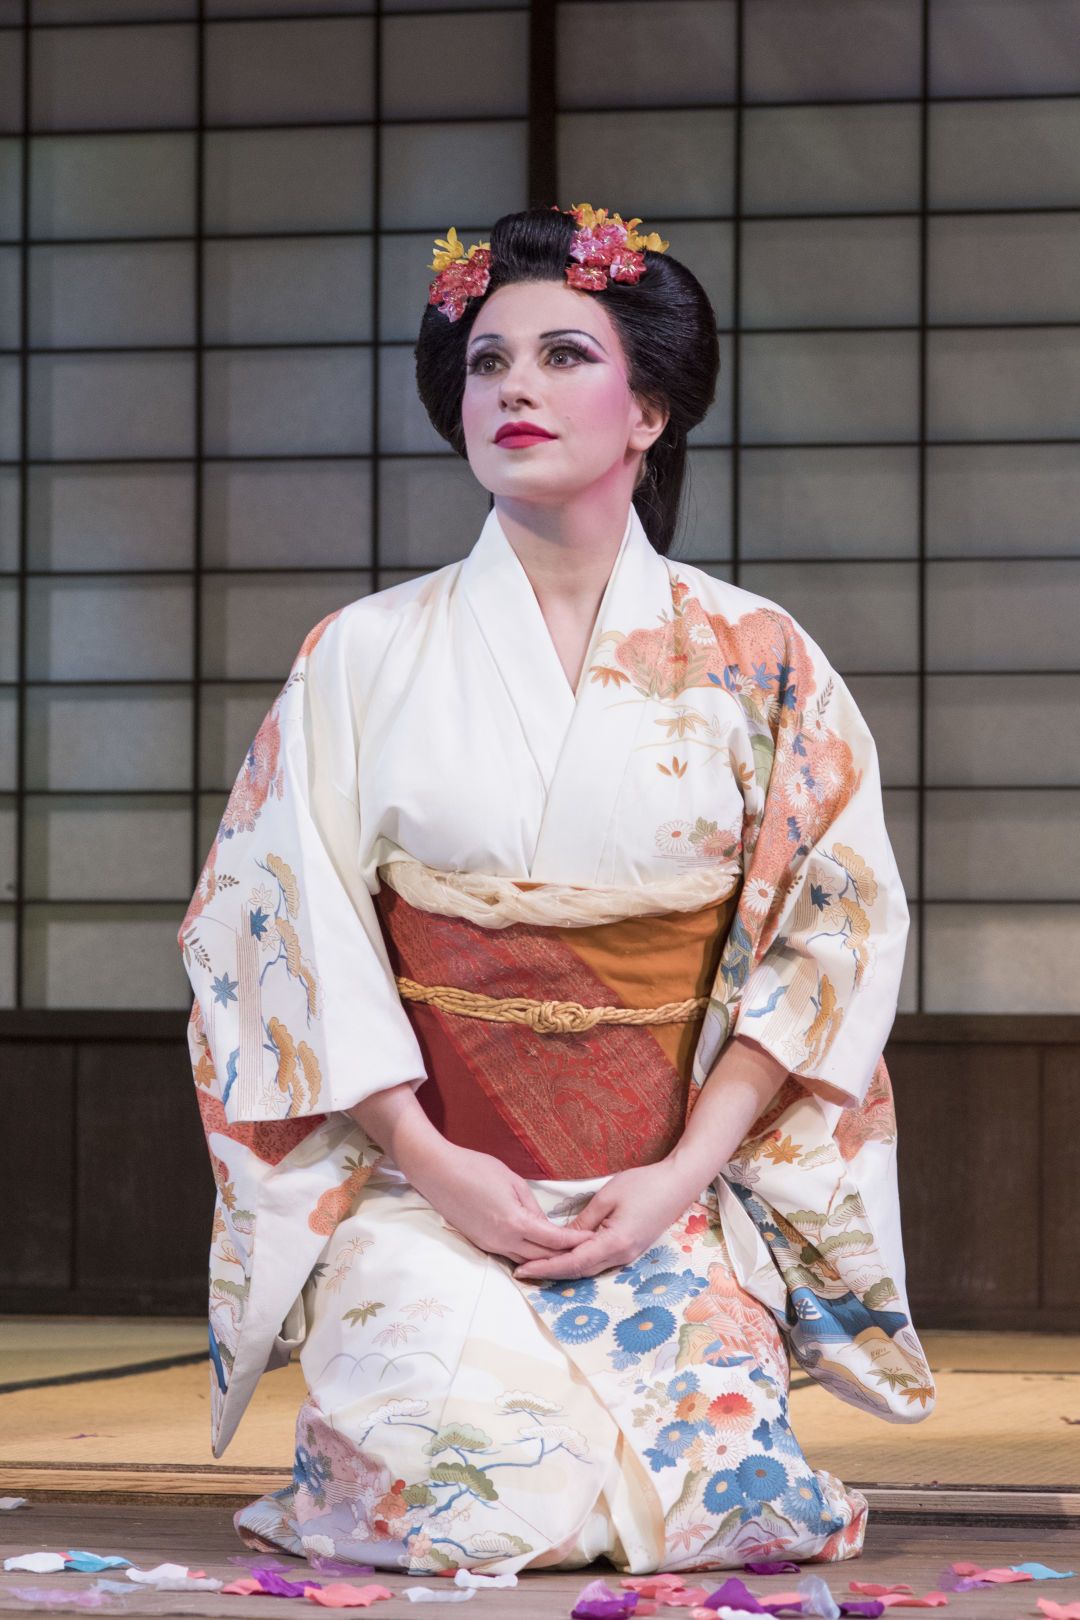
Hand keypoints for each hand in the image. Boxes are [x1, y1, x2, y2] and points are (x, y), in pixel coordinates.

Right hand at [405, 1138, 592, 1266]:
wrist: (438, 1173)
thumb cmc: (475, 1168)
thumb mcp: (512, 1180)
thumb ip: (532, 1205)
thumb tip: (544, 1224)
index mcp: (514, 1222)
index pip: (553, 1240)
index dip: (575, 1242)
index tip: (593, 1241)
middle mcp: (502, 1240)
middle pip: (542, 1258)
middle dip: (565, 1257)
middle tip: (587, 1253)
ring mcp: (490, 1244)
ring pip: (525, 1260)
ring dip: (546, 1260)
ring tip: (568, 1256)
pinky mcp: (480, 1243)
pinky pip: (510, 1255)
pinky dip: (527, 1255)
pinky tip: (538, 1252)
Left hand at [512, 1158, 701, 1281]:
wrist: (678, 1185)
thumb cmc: (643, 1185)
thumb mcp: (606, 1197)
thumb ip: (583, 1221)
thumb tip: (562, 1238)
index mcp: (614, 1243)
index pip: (572, 1263)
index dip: (545, 1268)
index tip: (522, 1270)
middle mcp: (621, 1256)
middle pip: (579, 1272)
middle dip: (550, 1272)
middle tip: (522, 1270)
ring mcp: (628, 1256)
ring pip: (589, 1269)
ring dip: (563, 1269)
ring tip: (537, 1265)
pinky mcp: (630, 1250)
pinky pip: (599, 1262)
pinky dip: (578, 1262)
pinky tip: (565, 1256)